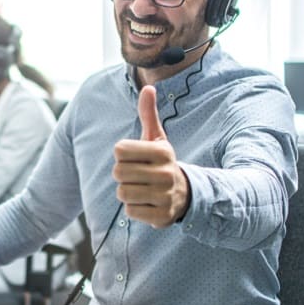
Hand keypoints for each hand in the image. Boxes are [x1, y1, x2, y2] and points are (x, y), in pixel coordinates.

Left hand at [112, 86, 189, 227]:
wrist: (185, 194)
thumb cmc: (161, 162)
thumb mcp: (156, 138)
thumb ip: (148, 114)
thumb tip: (148, 87)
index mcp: (163, 151)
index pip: (119, 150)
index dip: (122, 154)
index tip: (137, 158)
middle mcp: (167, 173)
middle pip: (118, 172)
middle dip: (123, 174)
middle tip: (138, 175)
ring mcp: (166, 196)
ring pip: (122, 193)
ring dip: (127, 192)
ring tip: (142, 188)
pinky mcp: (162, 217)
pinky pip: (130, 211)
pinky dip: (134, 209)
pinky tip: (148, 203)